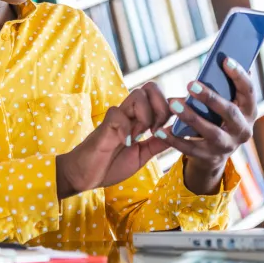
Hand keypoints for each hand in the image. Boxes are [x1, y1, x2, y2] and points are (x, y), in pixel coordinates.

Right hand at [56, 82, 171, 198]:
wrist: (86, 175)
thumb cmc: (111, 164)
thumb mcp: (142, 155)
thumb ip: (158, 143)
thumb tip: (177, 131)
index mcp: (139, 117)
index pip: (158, 96)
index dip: (169, 107)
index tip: (169, 128)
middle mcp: (129, 112)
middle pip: (150, 87)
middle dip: (161, 107)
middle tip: (156, 129)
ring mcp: (117, 116)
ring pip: (137, 95)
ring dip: (145, 115)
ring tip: (140, 135)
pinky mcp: (105, 124)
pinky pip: (118, 113)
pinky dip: (126, 129)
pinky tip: (125, 142)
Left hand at [155, 57, 256, 194]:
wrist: (214, 153)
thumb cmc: (218, 116)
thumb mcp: (226, 101)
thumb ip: (224, 85)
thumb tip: (222, 59)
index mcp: (249, 111)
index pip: (249, 91)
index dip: (239, 75)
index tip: (226, 59)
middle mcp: (243, 130)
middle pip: (230, 112)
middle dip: (211, 98)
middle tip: (191, 84)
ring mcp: (227, 146)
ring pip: (211, 132)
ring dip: (191, 117)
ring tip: (173, 104)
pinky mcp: (210, 158)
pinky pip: (190, 148)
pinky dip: (174, 139)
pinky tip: (160, 131)